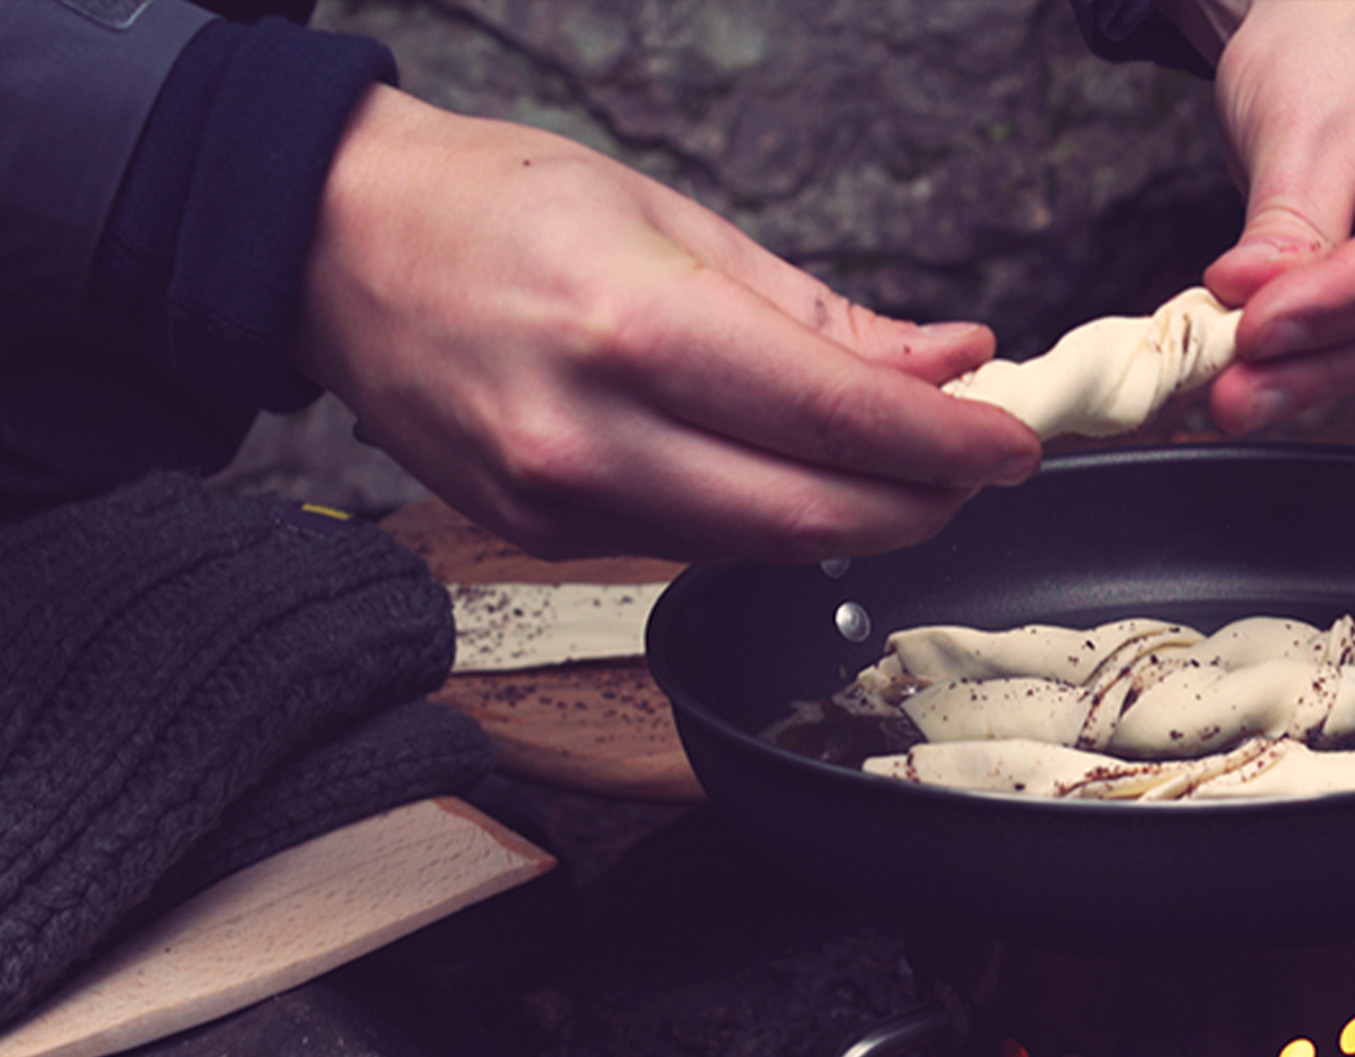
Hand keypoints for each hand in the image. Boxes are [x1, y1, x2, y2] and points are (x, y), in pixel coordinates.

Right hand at [296, 86, 1039, 562]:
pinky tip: (795, 474)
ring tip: (903, 463)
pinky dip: (771, 519)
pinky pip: (696, 546)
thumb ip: (825, 317)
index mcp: (634, 326)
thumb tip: (950, 366)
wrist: (334, 247)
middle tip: (978, 464)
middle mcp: (592, 434)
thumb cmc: (505, 206)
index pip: (840, 420)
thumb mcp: (679, 222)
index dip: (952, 446)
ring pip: (764, 547)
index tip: (1015, 444)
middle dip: (926, 502)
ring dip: (858, 517)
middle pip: (817, 516)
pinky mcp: (542, 538)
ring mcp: (560, 501)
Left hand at [1171, 0, 1354, 434]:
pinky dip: (1315, 361)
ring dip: (1311, 376)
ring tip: (1231, 394)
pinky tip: (1256, 380)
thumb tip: (1252, 299)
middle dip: (1319, 361)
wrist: (1342, 34)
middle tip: (1232, 392)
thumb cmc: (1339, 50)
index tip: (1255, 328)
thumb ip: (1288, 218)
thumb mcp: (1303, 118)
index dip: (1339, 301)